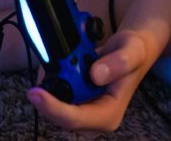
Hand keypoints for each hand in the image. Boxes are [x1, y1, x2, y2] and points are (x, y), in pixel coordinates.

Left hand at [26, 29, 154, 133]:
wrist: (130, 50)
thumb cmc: (134, 53)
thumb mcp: (132, 51)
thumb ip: (119, 62)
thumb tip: (95, 75)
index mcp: (109, 114)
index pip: (75, 119)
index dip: (53, 108)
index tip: (36, 93)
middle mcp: (94, 119)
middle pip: (59, 115)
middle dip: (49, 91)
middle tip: (49, 62)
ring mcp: (83, 111)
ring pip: (54, 104)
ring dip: (50, 81)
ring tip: (57, 57)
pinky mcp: (74, 102)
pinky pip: (55, 94)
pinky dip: (52, 77)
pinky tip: (57, 62)